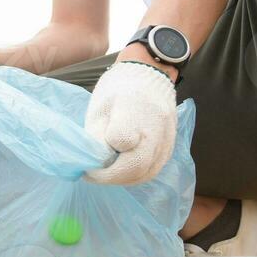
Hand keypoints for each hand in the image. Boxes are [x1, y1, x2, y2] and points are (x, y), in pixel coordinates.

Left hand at [83, 61, 177, 185]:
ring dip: (121, 179)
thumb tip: (96, 164)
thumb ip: (97, 136)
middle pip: (136, 166)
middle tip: (91, 175)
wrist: (148, 77)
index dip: (102, 158)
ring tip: (103, 174)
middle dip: (109, 177)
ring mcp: (167, 140)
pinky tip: (119, 171)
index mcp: (134, 111)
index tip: (86, 164)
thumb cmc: (117, 91)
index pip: (120, 141)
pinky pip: (153, 170)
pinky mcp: (169, 148)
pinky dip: (134, 176)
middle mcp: (156, 128)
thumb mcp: (100, 109)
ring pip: (146, 173)